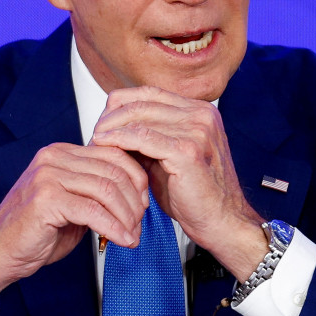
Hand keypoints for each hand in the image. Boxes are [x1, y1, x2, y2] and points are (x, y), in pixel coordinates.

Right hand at [0, 142, 148, 315]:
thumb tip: (136, 194)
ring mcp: (48, 176)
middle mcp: (54, 157)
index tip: (143, 204)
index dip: (136, 179)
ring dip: (126, 217)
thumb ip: (96, 192)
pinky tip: (122, 240)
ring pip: (106, 190)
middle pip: (114, 171)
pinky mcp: (46, 199)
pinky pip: (93, 212)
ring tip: (132, 235)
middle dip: (134, 201)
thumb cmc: (34, 232)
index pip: (113, 154)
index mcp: (61, 153)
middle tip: (140, 224)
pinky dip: (114, 228)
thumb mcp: (72, 204)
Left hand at [90, 86, 266, 280]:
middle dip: (112, 116)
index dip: (121, 105)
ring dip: (111, 128)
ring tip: (95, 141)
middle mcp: (202, 115)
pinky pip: (142, 136)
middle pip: (142, 100)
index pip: (149, 93)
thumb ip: (148, 138)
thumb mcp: (168, 157)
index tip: (103, 122)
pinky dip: (118, 139)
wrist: (221, 222)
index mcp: (200, 111)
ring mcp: (197, 130)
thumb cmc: (196, 196)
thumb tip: (113, 127)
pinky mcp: (188, 150)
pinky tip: (104, 145)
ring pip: (139, 115)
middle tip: (94, 133)